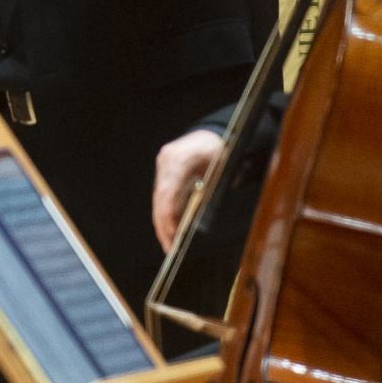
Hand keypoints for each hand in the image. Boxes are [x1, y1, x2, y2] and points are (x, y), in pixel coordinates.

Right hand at [153, 128, 223, 251]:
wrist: (214, 134)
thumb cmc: (222, 149)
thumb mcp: (222, 168)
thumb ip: (212, 192)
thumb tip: (200, 221)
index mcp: (179, 159)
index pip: (167, 193)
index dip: (168, 217)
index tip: (173, 236)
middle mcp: (166, 161)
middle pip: (160, 199)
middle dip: (163, 226)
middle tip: (171, 249)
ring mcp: (163, 166)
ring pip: (159, 200)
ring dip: (163, 223)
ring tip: (170, 245)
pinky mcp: (164, 172)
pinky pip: (162, 196)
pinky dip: (166, 214)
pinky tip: (170, 230)